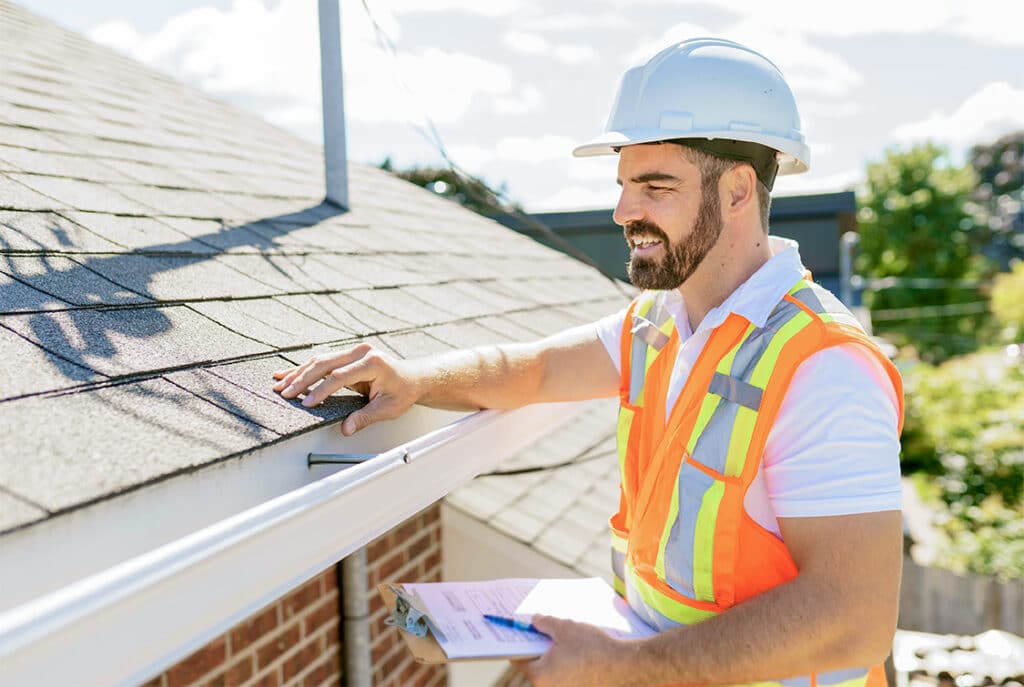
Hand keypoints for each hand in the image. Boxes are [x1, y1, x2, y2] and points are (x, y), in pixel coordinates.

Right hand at [272, 343, 419, 434]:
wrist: (412, 378)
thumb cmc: (402, 392)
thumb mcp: (388, 408)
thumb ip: (365, 417)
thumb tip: (346, 428)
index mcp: (373, 363)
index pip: (340, 376)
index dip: (321, 390)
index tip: (307, 403)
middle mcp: (361, 352)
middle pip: (325, 364)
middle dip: (302, 379)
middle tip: (284, 393)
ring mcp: (354, 351)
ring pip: (320, 360)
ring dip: (298, 373)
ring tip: (279, 385)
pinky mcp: (347, 354)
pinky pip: (323, 361)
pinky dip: (305, 369)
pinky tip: (288, 375)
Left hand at [512, 615, 631, 686]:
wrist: (625, 667)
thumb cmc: (592, 648)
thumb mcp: (565, 627)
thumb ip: (544, 623)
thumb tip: (534, 621)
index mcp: (540, 676)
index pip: (520, 659)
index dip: (520, 643)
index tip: (521, 633)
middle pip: (537, 666)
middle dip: (540, 648)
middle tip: (543, 632)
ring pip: (554, 672)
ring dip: (556, 657)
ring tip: (565, 640)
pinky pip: (568, 677)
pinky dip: (569, 665)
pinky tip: (578, 652)